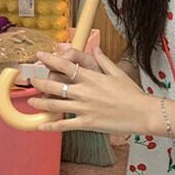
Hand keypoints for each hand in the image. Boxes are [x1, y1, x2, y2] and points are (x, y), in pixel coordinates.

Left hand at [29, 46, 153, 133]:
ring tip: (31, 101)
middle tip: (32, 80)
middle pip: (54, 85)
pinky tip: (41, 126)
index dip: (50, 59)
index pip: (65, 65)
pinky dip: (51, 126)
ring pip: (55, 105)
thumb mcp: (118, 73)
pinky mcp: (86, 123)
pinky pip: (64, 125)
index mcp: (91, 77)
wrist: (142, 113)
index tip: (40, 55)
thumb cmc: (132, 93)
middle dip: (39, 82)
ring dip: (40, 102)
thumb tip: (95, 48)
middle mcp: (84, 92)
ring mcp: (84, 108)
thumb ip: (103, 60)